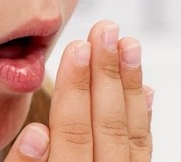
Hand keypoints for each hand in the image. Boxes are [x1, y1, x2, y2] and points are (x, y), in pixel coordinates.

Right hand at [3, 21, 153, 160]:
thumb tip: (36, 135)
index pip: (72, 131)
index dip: (76, 87)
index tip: (78, 47)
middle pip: (106, 125)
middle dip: (106, 73)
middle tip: (105, 31)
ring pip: (130, 134)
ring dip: (129, 85)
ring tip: (129, 45)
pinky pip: (143, 151)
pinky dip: (143, 118)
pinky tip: (144, 90)